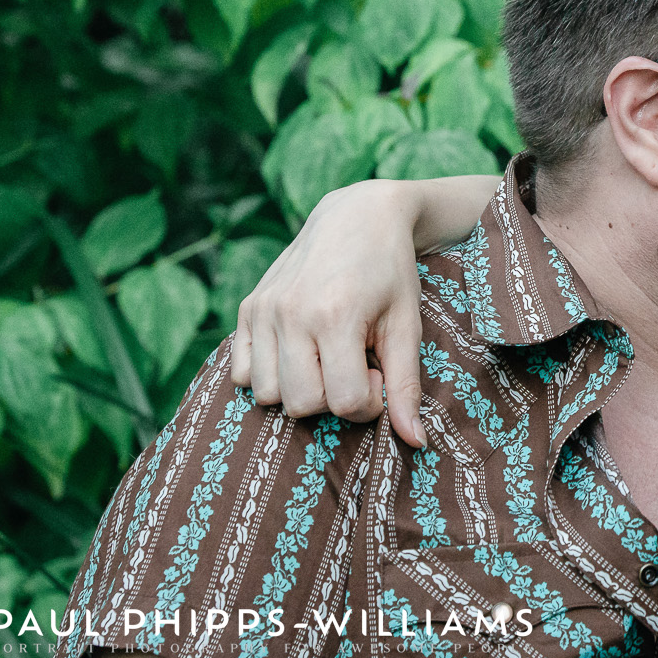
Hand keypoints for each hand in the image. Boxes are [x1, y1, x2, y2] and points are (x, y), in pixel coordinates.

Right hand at [231, 179, 426, 446]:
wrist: (358, 215)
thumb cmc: (390, 271)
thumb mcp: (407, 324)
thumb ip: (406, 385)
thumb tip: (415, 443)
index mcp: (335, 316)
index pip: (342, 402)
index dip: (368, 402)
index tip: (380, 376)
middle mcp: (290, 314)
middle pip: (301, 404)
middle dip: (333, 398)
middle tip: (355, 366)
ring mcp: (263, 310)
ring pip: (267, 395)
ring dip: (300, 389)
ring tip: (327, 358)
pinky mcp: (247, 308)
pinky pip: (242, 373)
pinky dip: (268, 375)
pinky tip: (299, 353)